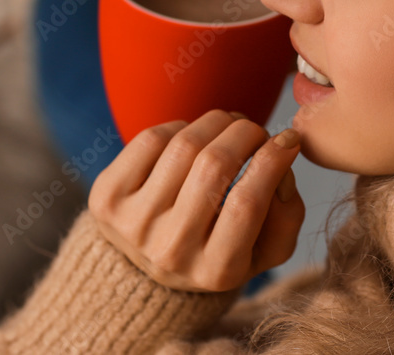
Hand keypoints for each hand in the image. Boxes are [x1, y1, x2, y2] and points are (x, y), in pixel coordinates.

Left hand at [88, 109, 304, 292]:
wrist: (146, 269)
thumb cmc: (217, 248)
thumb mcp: (264, 250)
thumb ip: (287, 215)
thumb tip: (282, 164)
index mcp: (216, 270)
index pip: (247, 202)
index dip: (272, 160)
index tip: (288, 139)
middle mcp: (170, 251)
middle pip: (214, 165)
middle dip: (245, 132)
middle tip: (255, 129)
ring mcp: (132, 224)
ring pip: (184, 145)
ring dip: (216, 122)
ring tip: (228, 126)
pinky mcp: (105, 198)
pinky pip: (151, 139)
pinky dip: (180, 126)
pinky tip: (191, 139)